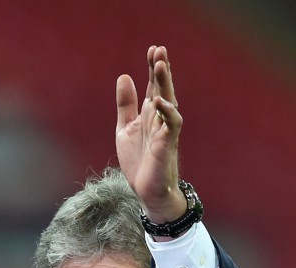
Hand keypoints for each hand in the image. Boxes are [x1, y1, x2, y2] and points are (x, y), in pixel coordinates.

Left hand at [115, 45, 186, 222]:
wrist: (147, 191)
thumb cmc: (139, 161)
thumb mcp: (125, 129)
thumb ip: (125, 105)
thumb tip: (124, 76)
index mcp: (150, 114)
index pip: (153, 86)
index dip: (152, 68)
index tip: (152, 49)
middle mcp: (160, 119)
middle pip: (162, 89)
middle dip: (160, 69)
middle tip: (159, 49)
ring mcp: (165, 131)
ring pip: (168, 101)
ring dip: (165, 83)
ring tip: (160, 65)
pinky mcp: (167, 145)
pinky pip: (172, 125)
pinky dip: (167, 112)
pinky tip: (159, 101)